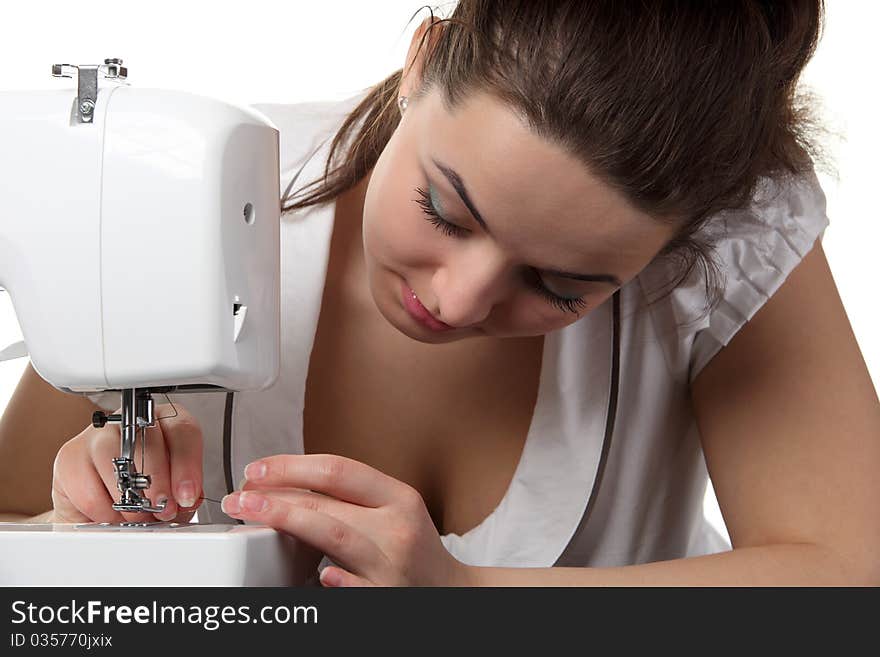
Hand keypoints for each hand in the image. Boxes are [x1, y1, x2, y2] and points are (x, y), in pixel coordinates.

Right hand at [50, 402, 203, 523]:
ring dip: (129, 498)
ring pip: (114, 458)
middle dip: (159, 481)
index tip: (187, 494)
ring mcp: (97, 436)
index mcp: (166, 424)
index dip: (186, 464)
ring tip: (137, 517)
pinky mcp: (69, 457)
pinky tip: (112, 515)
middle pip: (147, 439)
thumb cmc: (142, 498)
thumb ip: (182, 495)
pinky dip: (104, 510)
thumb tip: (186, 500)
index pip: (181, 430)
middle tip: (162, 509)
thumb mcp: (172, 496)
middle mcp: (132, 423)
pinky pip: (88, 486)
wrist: (100, 514)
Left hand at [221, 454, 472, 586]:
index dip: (292, 465)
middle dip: (276, 495)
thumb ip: (354, 497)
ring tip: (251, 515)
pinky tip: (319, 576)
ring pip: (335, 536)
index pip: (338, 470)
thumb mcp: (395, 511)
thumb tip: (286, 482)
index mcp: (399, 498)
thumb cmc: (413, 549)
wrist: (452, 592)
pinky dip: (338, 580)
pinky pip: (358, 587)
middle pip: (328, 502)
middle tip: (239, 495)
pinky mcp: (386, 598)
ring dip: (287, 522)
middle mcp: (398, 528)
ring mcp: (393, 565)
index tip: (257, 468)